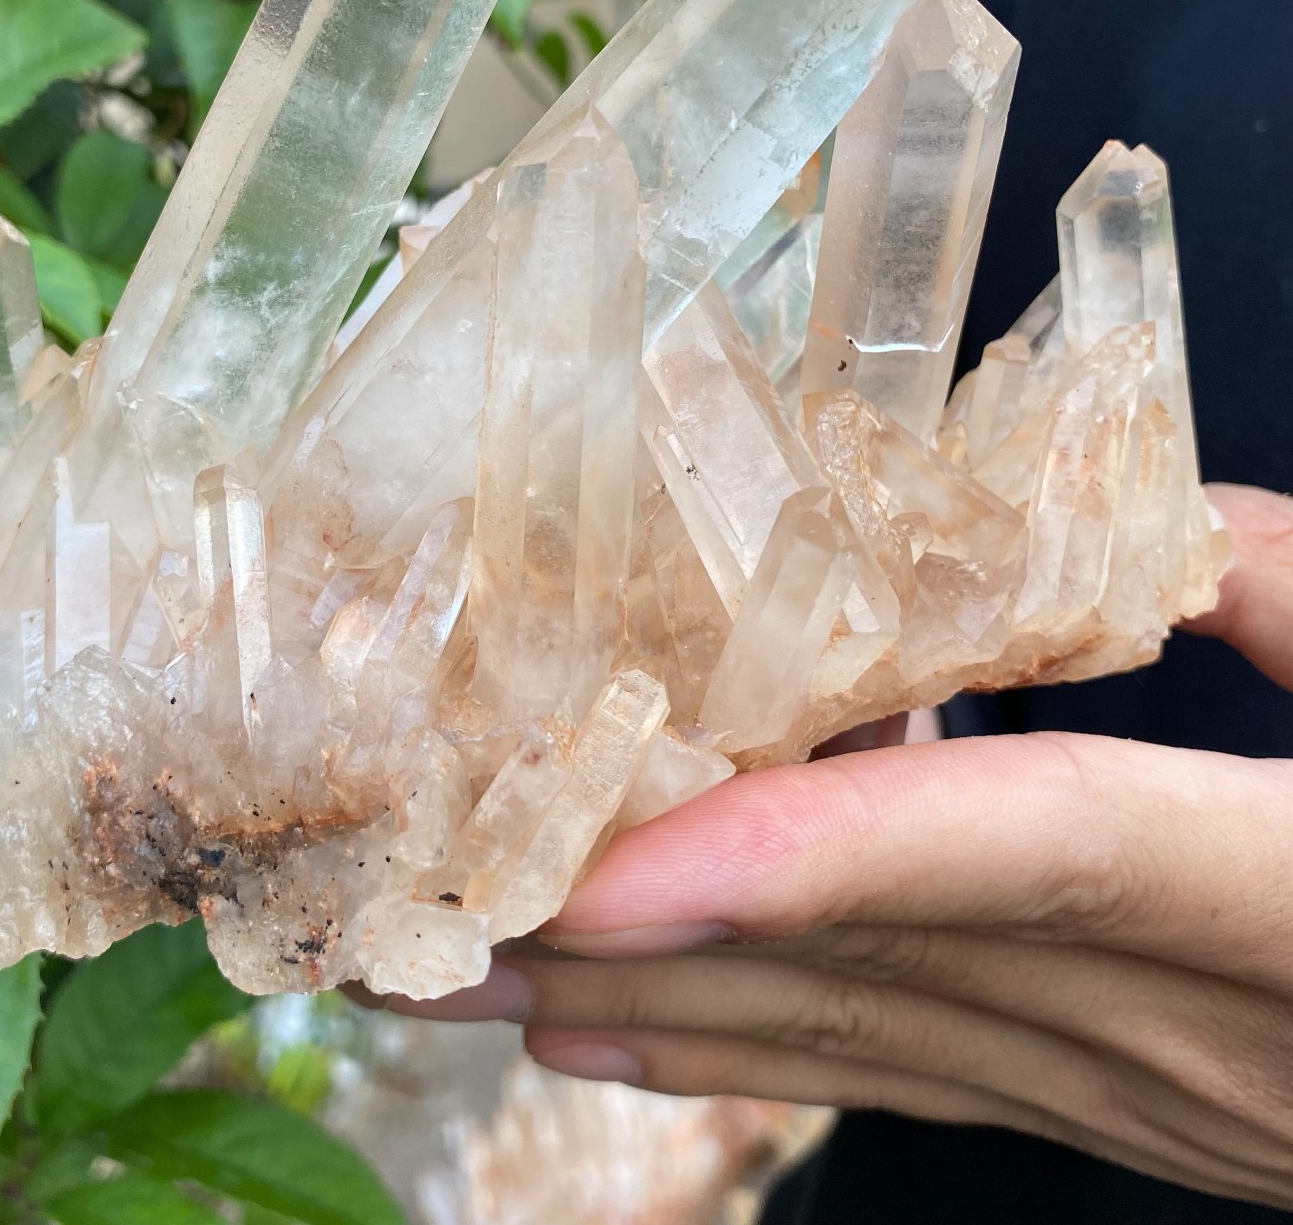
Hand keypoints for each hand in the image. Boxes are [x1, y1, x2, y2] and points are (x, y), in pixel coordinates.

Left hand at [375, 484, 1292, 1206]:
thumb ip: (1291, 590)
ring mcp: (1149, 1089)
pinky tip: (600, 1039)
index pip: (1027, 851)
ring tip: (449, 985)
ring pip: (857, 1046)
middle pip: (879, 967)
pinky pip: (899, 1081)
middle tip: (414, 925)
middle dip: (633, 949)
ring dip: (640, 1015)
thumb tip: (1134, 509)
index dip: (814, 858)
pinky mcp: (1126, 1110)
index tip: (613, 869)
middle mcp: (1197, 1023)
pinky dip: (738, 1056)